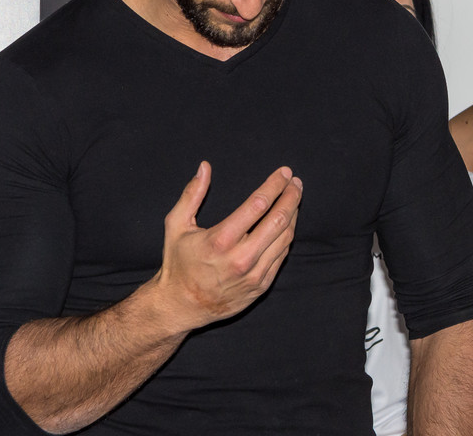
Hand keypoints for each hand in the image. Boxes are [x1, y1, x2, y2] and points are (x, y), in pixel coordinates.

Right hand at [153, 161, 301, 331]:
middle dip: (291, 196)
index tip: (284, 172)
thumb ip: (192, 194)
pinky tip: (287, 223)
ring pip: (285, 238)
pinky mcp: (261, 285)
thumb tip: (205, 167)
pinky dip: (287, 236)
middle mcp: (241, 258)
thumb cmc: (178, 262)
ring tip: (294, 198)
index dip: (275, 185)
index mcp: (220, 240)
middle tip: (296, 182)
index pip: (258, 204)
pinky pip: (282, 255)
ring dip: (293, 214)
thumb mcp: (176, 226)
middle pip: (279, 220)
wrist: (181, 305)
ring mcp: (254, 274)